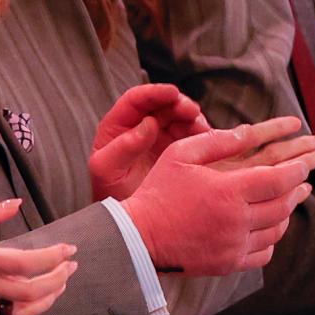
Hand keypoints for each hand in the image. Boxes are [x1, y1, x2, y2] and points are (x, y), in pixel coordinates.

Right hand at [0, 196, 79, 314]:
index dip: (53, 257)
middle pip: (31, 291)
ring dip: (46, 301)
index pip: (26, 262)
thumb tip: (14, 203)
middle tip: (70, 267)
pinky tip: (29, 307)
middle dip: (58, 279)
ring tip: (57, 287)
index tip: (68, 249)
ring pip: (19, 313)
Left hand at [89, 83, 209, 201]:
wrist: (125, 222)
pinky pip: (190, 135)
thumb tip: (147, 124)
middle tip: (193, 112)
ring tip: (201, 129)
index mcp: (117, 127)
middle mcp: (139, 128)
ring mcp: (159, 138)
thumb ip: (123, 147)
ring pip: (179, 117)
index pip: (135, 100)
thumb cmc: (110, 195)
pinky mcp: (176, 151)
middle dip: (179, 104)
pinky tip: (207, 139)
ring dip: (192, 118)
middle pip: (162, 105)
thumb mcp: (108, 171)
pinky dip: (200, 134)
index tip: (172, 93)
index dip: (154, 92)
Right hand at [121, 117, 314, 276]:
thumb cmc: (158, 191)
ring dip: (287, 213)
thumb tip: (249, 131)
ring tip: (289, 201)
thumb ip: (217, 141)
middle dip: (297, 191)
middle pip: (283, 205)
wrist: (139, 237)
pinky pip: (264, 253)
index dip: (297, 172)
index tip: (303, 166)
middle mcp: (237, 221)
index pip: (279, 180)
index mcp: (228, 191)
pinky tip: (270, 227)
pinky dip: (272, 239)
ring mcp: (234, 246)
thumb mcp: (181, 155)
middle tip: (303, 182)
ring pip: (277, 230)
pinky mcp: (229, 263)